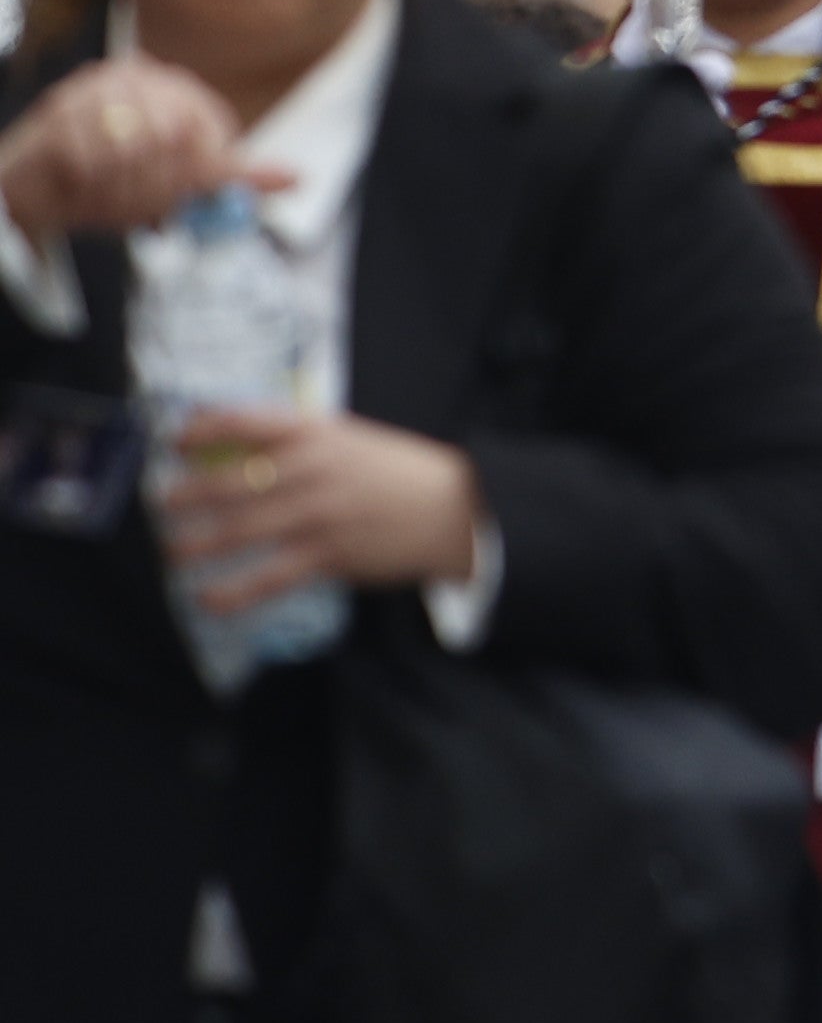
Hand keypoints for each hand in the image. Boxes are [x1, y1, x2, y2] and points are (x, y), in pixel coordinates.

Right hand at [0, 57, 275, 245]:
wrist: (33, 193)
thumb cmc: (110, 183)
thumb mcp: (176, 184)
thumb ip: (229, 178)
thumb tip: (296, 179)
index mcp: (174, 87)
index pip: (207, 135)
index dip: (190, 180)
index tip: (170, 204)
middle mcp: (139, 75)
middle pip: (175, 142)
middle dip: (153, 190)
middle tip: (132, 209)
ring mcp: (96, 88)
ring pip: (134, 151)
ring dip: (118, 191)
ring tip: (102, 195)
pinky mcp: (59, 110)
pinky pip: (92, 160)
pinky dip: (86, 187)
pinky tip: (76, 185)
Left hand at [147, 405, 478, 614]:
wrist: (459, 508)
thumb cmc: (399, 473)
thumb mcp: (353, 442)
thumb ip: (301, 446)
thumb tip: (238, 455)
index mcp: (320, 433)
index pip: (248, 422)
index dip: (205, 429)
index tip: (176, 442)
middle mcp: (315, 469)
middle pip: (233, 481)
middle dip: (188, 494)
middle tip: (162, 505)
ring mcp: (322, 513)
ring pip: (243, 529)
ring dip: (198, 543)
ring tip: (173, 550)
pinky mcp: (331, 554)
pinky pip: (270, 575)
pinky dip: (234, 591)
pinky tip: (208, 600)